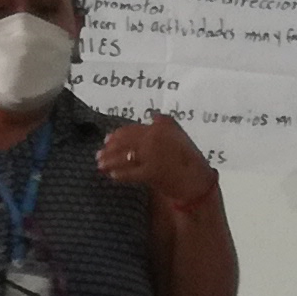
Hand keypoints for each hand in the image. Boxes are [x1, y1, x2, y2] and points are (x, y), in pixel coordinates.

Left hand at [93, 112, 213, 209]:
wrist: (198, 180)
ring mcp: (153, 154)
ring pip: (124, 157)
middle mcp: (155, 137)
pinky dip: (120, 174)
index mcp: (161, 126)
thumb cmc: (188, 159)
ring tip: (100, 166)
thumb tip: (151, 115)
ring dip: (109, 161)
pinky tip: (112, 176)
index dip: (117, 135)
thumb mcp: (179, 134)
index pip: (132, 129)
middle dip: (109, 149)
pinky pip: (130, 173)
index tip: (106, 140)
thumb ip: (165, 123)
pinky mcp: (152, 171)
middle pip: (124, 142)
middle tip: (98, 155)